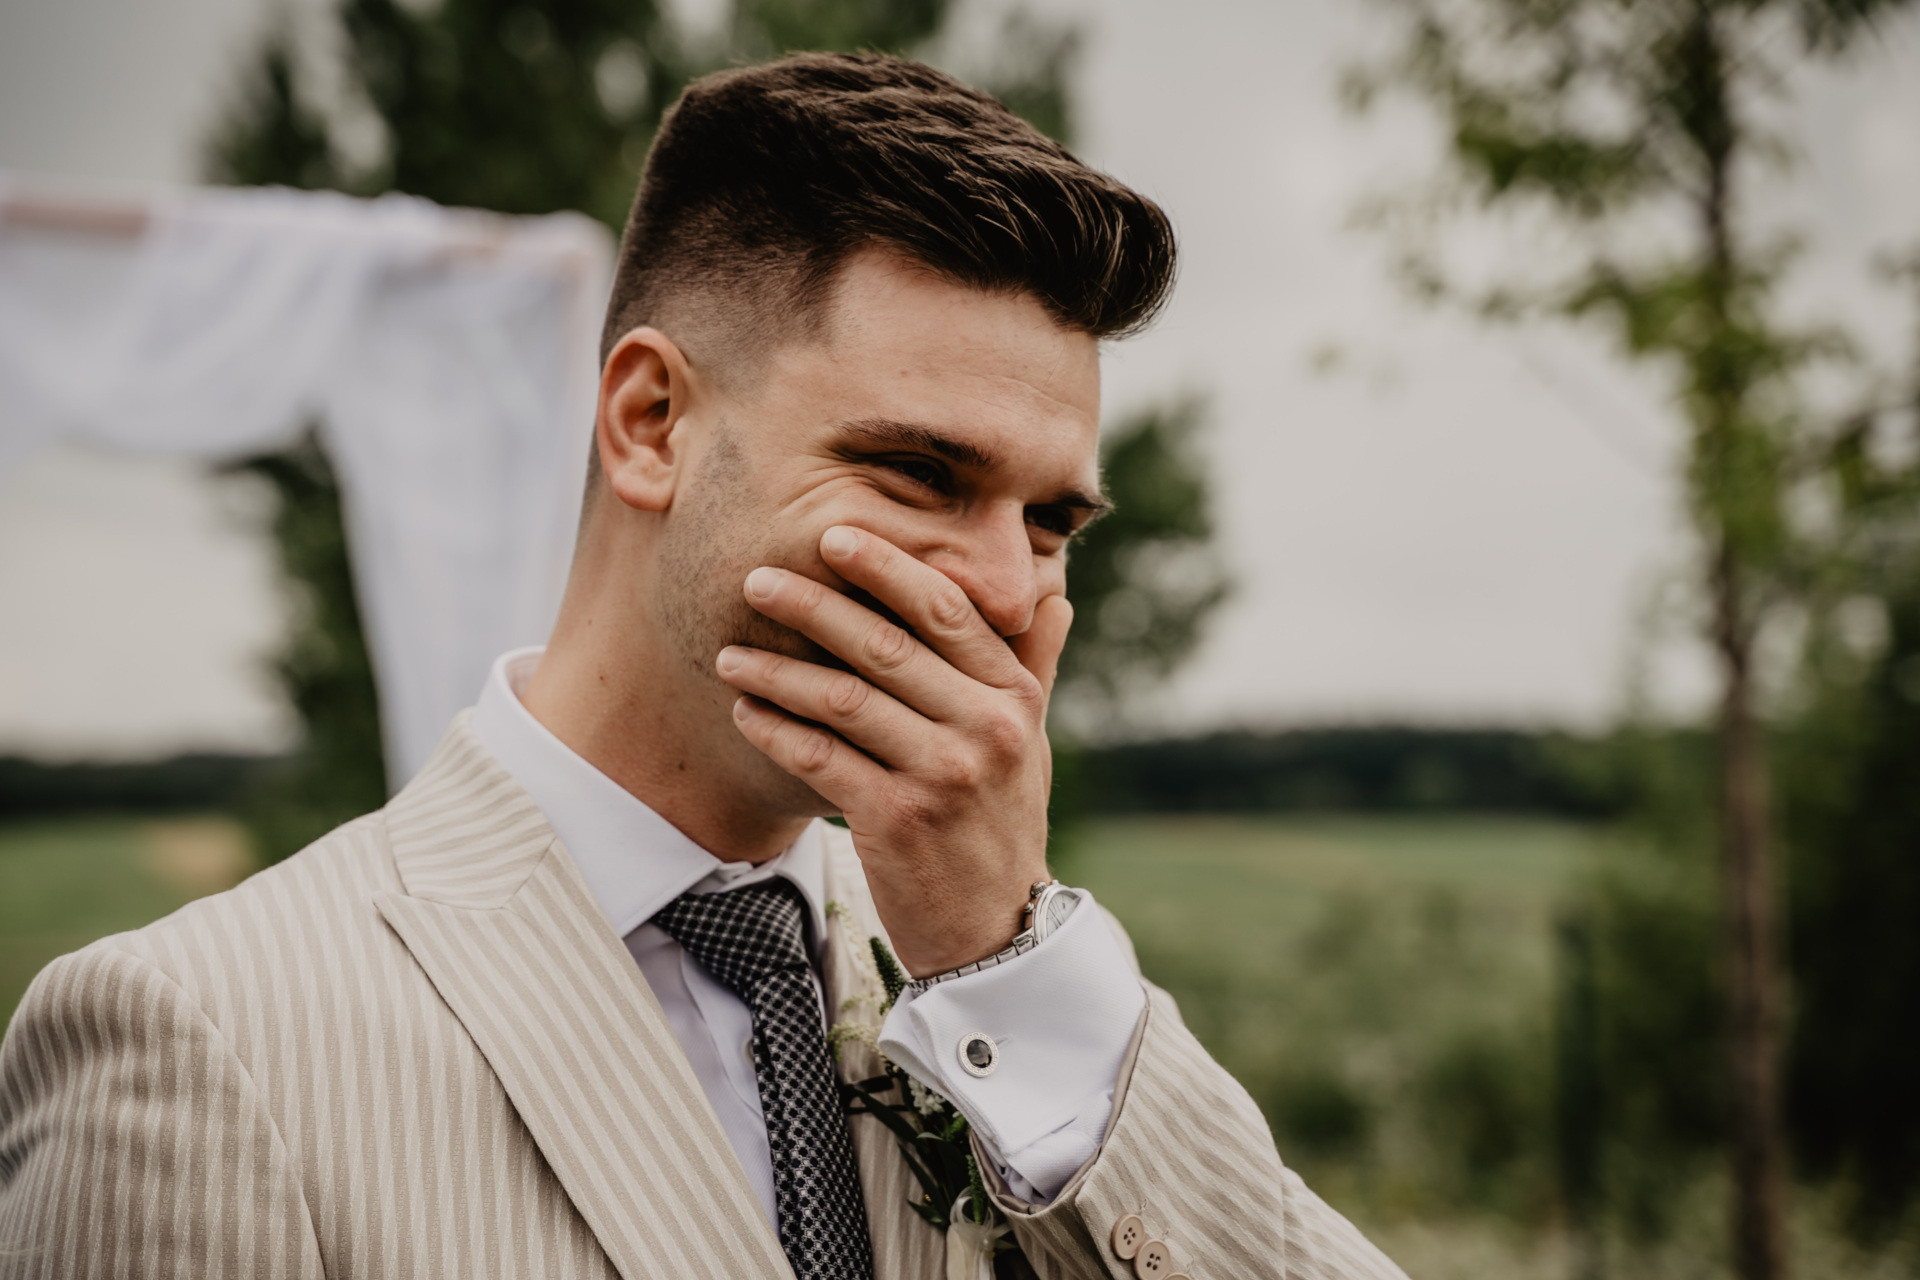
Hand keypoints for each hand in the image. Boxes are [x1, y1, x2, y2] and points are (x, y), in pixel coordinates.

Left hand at [714, 524, 1070, 975]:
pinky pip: (819, 758)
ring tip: (730, 653)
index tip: (833, 536)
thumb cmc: (1003, 821)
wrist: (996, 928)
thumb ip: (1033, 662)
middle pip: (884, 645)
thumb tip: (1053, 590)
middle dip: (813, 605)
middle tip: (757, 578)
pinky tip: (744, 712)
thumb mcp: (1031, 740)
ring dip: (777, 670)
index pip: (946, 609)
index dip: (887, 566)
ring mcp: (943, 775)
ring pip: (842, 699)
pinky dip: (775, 730)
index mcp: (1013, 696)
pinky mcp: (897, 820)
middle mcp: (986, 728)